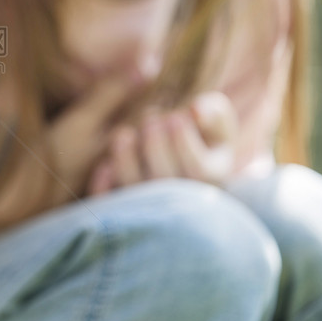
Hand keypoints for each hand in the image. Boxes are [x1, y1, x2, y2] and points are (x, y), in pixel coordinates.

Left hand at [87, 91, 238, 195]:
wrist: (188, 163)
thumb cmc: (204, 138)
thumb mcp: (216, 124)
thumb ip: (212, 112)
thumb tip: (194, 109)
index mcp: (212, 180)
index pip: (199, 170)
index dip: (184, 141)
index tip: (175, 117)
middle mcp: (186, 202)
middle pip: (165, 180)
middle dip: (154, 145)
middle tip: (150, 119)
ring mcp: (156, 209)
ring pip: (136, 192)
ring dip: (126, 161)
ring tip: (124, 134)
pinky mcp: (128, 211)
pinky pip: (112, 203)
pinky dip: (105, 185)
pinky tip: (106, 166)